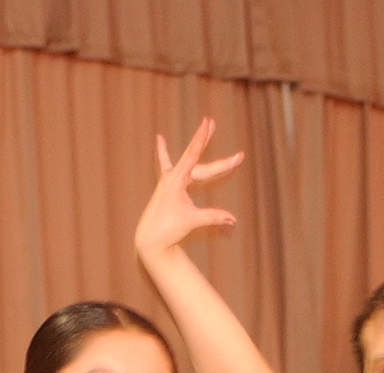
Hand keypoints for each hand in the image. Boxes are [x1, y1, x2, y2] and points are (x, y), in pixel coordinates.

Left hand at [135, 118, 241, 260]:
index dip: (201, 138)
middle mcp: (172, 176)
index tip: (207, 122)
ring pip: (187, 160)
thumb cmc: (168, 229)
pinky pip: (165, 164)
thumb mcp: (192, 221)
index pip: (193, 155)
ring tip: (205, 126)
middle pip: (196, 159)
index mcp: (177, 180)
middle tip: (212, 122)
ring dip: (197, 144)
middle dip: (205, 140)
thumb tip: (234, 220)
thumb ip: (214, 217)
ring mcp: (168, 180)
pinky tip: (159, 138)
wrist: (149, 239)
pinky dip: (163, 152)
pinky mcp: (165, 186)